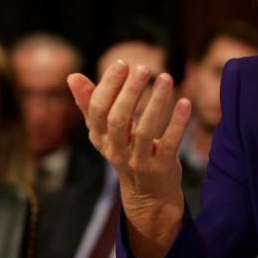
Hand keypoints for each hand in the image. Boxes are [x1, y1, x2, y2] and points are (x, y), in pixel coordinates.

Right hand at [67, 60, 191, 257]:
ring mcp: (139, 161)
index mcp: (100, 138)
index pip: (98, 111)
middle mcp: (116, 151)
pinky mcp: (162, 167)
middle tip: (143, 68)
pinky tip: (185, 101)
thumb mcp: (106, 131)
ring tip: (166, 78)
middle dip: (130, 92)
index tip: (122, 63)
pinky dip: (177, 122)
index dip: (108, 86)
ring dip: (156, 102)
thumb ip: (90, 104)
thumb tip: (72, 76)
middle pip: (118, 120)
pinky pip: (169, 143)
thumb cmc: (127, 151)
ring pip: (145, 130)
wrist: (148, 194)